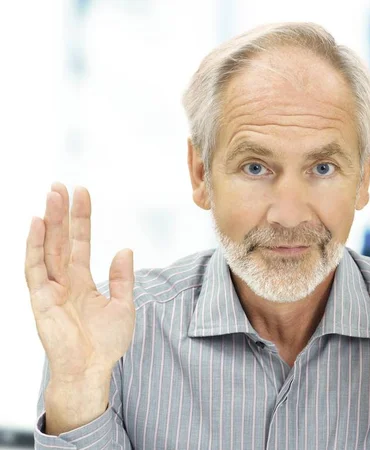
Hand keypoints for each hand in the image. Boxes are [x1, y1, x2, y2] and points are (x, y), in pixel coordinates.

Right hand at [25, 182, 135, 382]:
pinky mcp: (40, 300)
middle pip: (60, 239)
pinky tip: (36, 225)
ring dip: (48, 222)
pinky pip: (34, 269)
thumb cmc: (106, 343)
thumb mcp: (123, 305)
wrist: (92, 370)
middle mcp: (64, 280)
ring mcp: (50, 288)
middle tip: (60, 185)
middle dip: (61, 212)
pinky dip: (33, 246)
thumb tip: (125, 249)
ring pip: (47, 248)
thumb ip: (122, 278)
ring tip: (51, 195)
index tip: (82, 193)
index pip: (80, 241)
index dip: (81, 218)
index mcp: (82, 280)